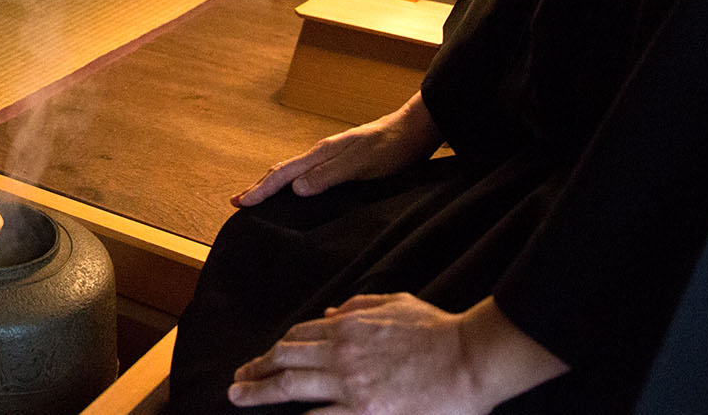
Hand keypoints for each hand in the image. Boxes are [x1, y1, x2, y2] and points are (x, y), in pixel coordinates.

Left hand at [229, 294, 484, 412]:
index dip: (277, 347)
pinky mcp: (364, 411)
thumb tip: (328, 312)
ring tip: (239, 396)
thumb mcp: (394, 304)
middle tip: (237, 380)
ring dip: (261, 390)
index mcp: (349, 325)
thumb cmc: (438, 330)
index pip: (299, 335)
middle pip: (286, 358)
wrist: (470, 359)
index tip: (264, 357)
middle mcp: (341, 352)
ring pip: (291, 385)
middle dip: (257, 368)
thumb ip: (357, 306)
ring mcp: (350, 384)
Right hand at [235, 93, 439, 205]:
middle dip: (260, 187)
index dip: (260, 190)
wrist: (416, 129)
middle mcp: (323, 153)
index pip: (283, 174)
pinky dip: (294, 184)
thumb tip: (295, 189)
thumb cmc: (393, 147)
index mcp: (322, 153)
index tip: (239, 203)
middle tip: (239, 201)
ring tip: (261, 197)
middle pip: (283, 171)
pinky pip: (310, 174)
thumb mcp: (361, 164)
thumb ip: (328, 175)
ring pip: (295, 172)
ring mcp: (333, 156)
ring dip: (275, 185)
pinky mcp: (345, 162)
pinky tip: (300, 192)